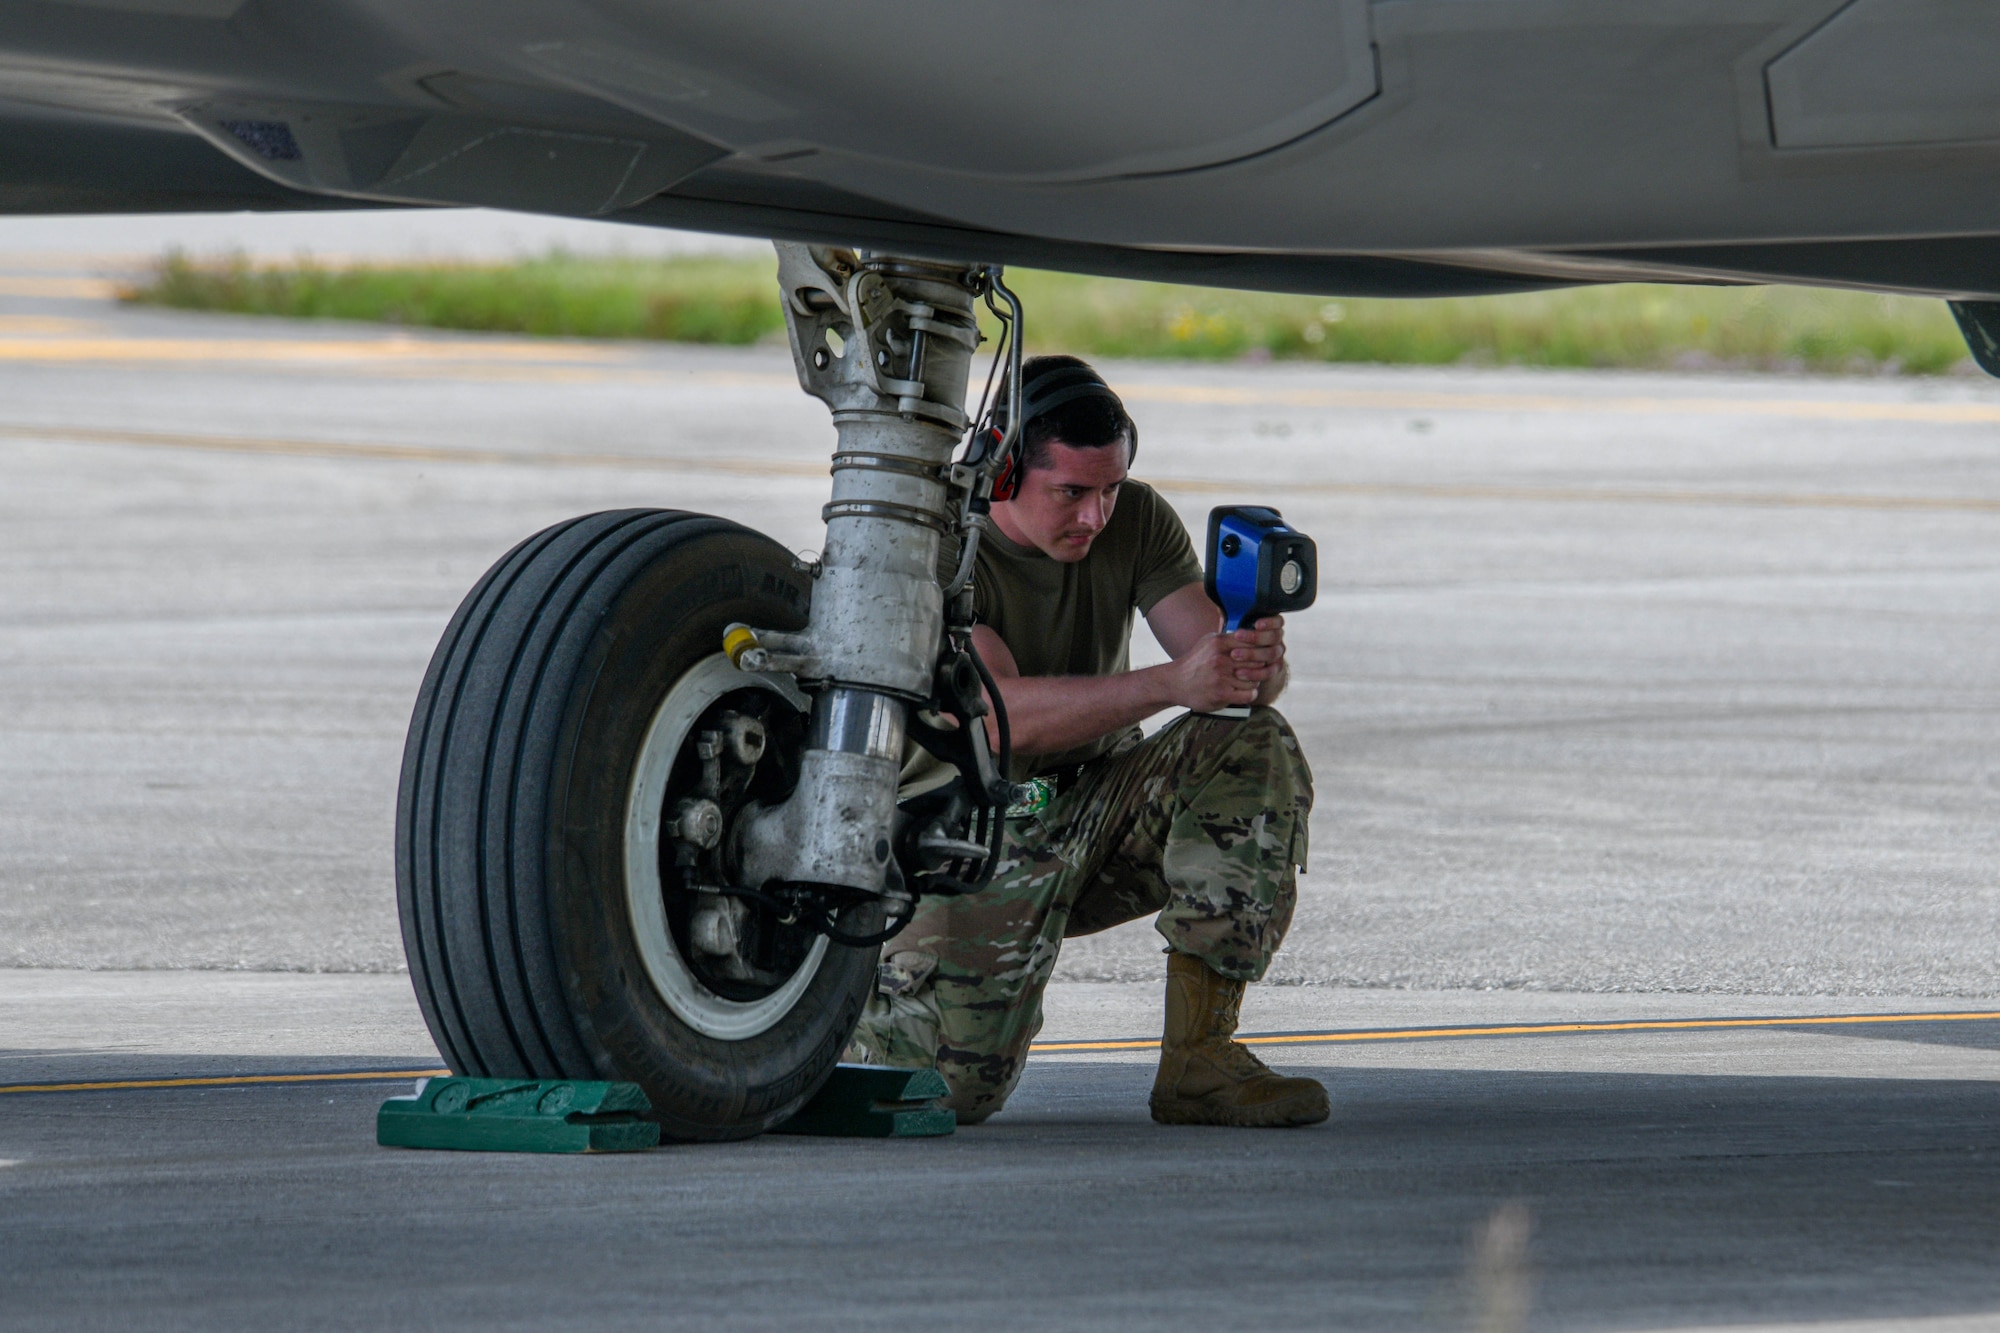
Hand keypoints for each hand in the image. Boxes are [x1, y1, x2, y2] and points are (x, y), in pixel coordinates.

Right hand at [1167, 616, 1282, 711]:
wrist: (1175, 683)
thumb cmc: (1195, 662)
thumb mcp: (1208, 641)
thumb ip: (1228, 637)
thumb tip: (1250, 632)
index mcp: (1219, 643)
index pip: (1253, 643)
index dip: (1260, 650)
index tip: (1259, 655)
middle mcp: (1221, 659)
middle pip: (1257, 661)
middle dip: (1259, 666)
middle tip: (1256, 670)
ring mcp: (1221, 677)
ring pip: (1255, 679)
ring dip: (1254, 681)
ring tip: (1246, 681)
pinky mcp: (1221, 694)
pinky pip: (1249, 694)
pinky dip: (1250, 694)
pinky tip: (1243, 692)